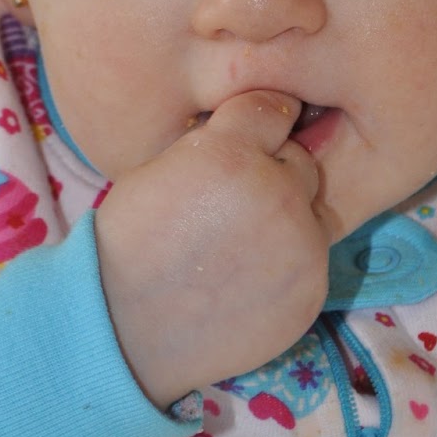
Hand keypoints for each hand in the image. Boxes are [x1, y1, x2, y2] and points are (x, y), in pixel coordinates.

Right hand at [94, 91, 330, 409]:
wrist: (123, 328)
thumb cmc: (129, 244)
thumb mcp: (161, 168)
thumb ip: (217, 144)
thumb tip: (254, 130)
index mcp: (233, 154)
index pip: (274, 108)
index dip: (257, 120)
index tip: (248, 134)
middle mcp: (279, 195)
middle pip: (302, 160)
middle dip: (275, 170)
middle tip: (235, 200)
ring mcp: (302, 248)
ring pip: (313, 211)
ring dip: (287, 217)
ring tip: (241, 243)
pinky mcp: (312, 292)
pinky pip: (312, 259)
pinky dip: (289, 262)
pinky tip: (249, 276)